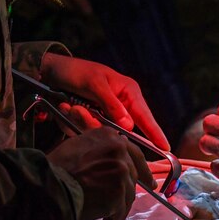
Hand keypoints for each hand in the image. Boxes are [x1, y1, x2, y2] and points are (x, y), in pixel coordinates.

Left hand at [40, 52, 169, 150]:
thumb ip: (112, 105)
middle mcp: (120, 105)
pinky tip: (65, 106)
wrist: (52, 71)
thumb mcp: (94, 84)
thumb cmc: (76, 72)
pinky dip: (73, 121)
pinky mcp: (92, 120)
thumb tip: (128, 126)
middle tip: (78, 109)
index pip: (145, 116)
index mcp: (128, 92)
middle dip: (96, 124)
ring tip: (68, 104)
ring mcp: (105, 114)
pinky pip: (87, 131)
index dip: (155, 133)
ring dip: (82, 120)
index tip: (166, 148)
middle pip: (120, 129)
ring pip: (101, 132)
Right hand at [47, 126, 151, 219]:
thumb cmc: (57, 168)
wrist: (49, 186)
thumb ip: (99, 149)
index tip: (147, 180)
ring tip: (107, 218)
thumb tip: (115, 154)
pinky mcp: (120, 190)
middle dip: (129, 191)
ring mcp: (121, 170)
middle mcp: (119, 149)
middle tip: (125, 205)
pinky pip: (122, 209)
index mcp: (109, 136)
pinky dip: (114, 217)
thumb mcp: (77, 147)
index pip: (133, 152)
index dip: (141, 168)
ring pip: (128, 194)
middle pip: (132, 175)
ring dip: (119, 208)